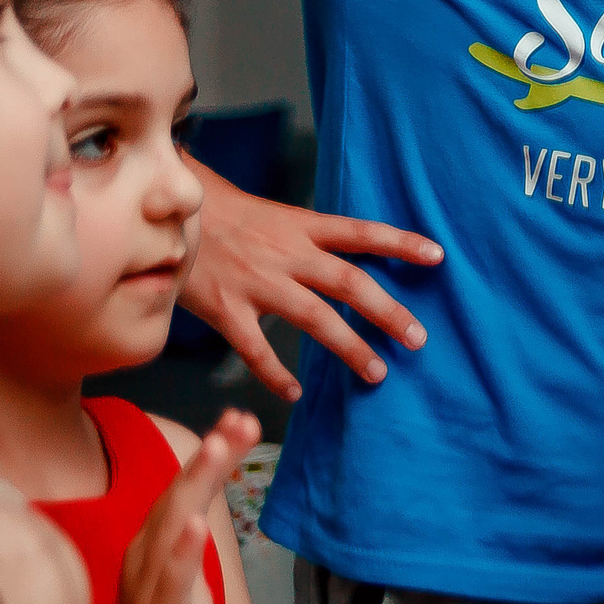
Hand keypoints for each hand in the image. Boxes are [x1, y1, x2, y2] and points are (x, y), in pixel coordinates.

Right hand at [102, 410, 260, 603]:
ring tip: (219, 448)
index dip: (211, 453)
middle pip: (178, 497)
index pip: (183, 488)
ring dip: (195, 485)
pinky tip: (196, 526)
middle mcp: (145, 559)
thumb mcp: (183, 569)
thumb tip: (207, 487)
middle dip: (209, 456)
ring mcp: (149, 590)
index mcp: (152, 544)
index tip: (240, 417)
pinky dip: (182, 552)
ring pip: (172, 528)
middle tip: (238, 418)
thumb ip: (191, 528)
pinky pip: (172, 584)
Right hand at [180, 160, 443, 399]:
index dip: (401, 243)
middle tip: (419, 338)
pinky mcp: (225, 308)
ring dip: (349, 347)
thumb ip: (310, 241)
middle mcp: (287, 254)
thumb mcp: (276, 217)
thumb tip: (350, 257)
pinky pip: (255, 349)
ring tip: (378, 374)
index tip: (438, 256)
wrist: (164, 210)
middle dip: (387, 312)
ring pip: (314, 319)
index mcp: (302, 227)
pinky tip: (294, 393)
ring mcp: (257, 283)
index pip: (362, 233)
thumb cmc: (225, 215)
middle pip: (349, 282)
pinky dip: (275, 374)